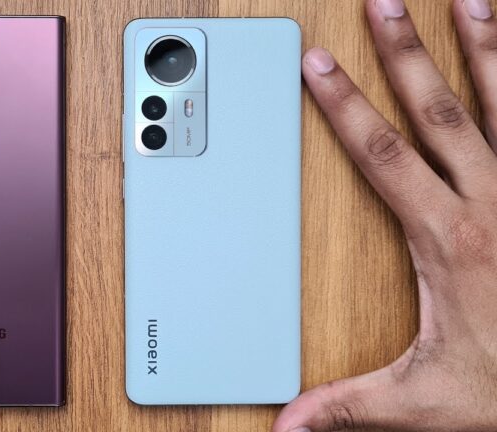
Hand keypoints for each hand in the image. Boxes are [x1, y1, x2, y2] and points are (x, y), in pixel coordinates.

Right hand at [273, 0, 496, 430]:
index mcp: (451, 239)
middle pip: (441, 112)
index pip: (384, 157)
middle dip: (407, 53)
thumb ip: (349, 408)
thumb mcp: (426, 401)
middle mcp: (494, 202)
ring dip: (486, 47)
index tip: (321, 67)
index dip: (347, 108)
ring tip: (468, 1)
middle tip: (385, 4)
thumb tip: (287, 425)